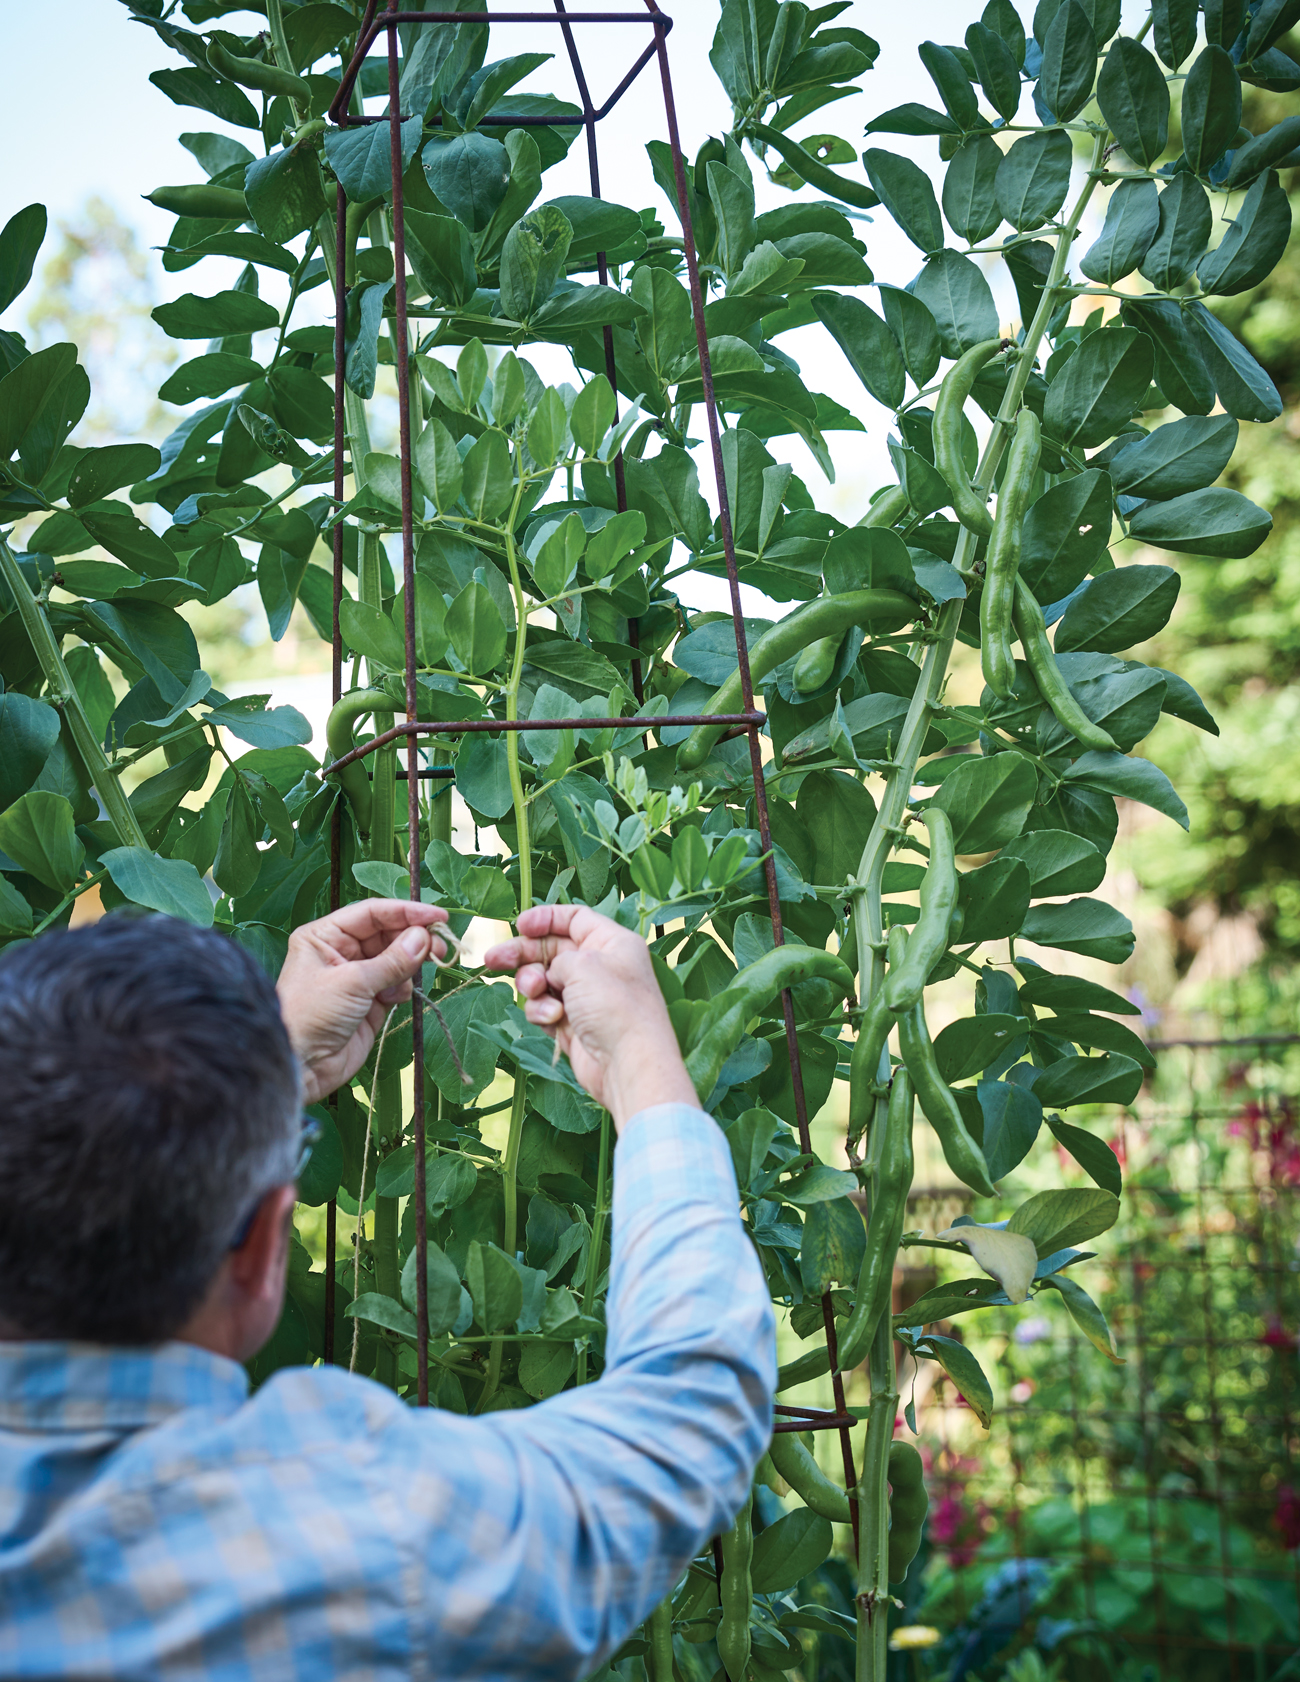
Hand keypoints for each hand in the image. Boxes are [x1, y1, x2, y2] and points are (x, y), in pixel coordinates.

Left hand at [276, 900, 448, 1103]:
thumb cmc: (312, 1015)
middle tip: (440, 946)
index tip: (438, 916)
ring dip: (411, 963)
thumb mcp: (352, 982)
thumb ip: (393, 960)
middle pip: (387, 934)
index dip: (406, 912)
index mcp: (325, 936)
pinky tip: (396, 997)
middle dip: (413, 938)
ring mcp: (357, 978)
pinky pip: (396, 984)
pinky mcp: (370, 1002)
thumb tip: (424, 938)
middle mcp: (341, 952)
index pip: (372, 913)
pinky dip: (402, 987)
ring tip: (425, 969)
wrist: (301, 1067)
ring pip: (395, 959)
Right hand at [483, 906, 697, 1131]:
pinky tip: (553, 1018)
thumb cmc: (614, 1006)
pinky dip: (542, 1011)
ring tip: (535, 991)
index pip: (575, 918)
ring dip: (532, 985)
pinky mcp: (572, 1023)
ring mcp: (585, 996)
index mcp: (611, 942)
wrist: (627, 1063)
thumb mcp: (582, 964)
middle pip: (551, 949)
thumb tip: (550, 972)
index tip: (520, 926)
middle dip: (522, 953)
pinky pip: (545, 1008)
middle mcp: (600, 966)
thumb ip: (557, 956)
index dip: (545, 919)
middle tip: (493, 959)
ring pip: (543, 980)